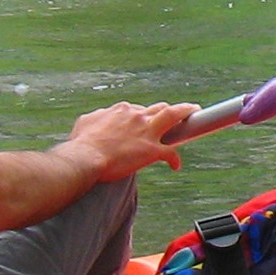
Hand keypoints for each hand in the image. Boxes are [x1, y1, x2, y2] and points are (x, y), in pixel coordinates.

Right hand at [65, 101, 200, 183]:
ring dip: (186, 112)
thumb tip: (98, 118)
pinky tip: (175, 166)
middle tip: (173, 117)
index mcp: (121, 110)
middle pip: (158, 108)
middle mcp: (137, 117)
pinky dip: (174, 159)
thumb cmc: (81, 144)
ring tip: (194, 113)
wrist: (86, 158)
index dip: (142, 116)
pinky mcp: (152, 150)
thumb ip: (96, 117)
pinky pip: (170, 153)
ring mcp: (147, 132)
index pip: (137, 109)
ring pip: (173, 115)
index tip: (142, 123)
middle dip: (166, 112)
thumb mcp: (85, 122)